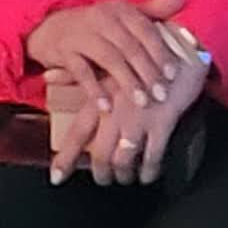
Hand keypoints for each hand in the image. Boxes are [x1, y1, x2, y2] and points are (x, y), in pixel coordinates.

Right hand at [26, 0, 195, 100]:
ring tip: (141, 102)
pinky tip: (106, 107)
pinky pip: (81, 72)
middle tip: (161, 94)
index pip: (146, 30)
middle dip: (148, 72)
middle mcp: (101, 17)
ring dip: (127, 82)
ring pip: (110, 58)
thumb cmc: (96, 26)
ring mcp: (81, 33)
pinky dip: (94, 90)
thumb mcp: (123, 16)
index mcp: (120, 9)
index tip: (173, 75)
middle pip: (130, 46)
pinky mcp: (63, 50)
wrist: (50, 29)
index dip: (160, 52)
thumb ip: (153, 11)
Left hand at [47, 61, 208, 186]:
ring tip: (125, 177)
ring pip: (124, 160)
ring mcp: (140, 119)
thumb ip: (76, 73)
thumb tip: (48, 76)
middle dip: (101, 173)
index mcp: (100, 97)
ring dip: (123, 174)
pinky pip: (152, 157)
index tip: (57, 178)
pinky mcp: (162, 122)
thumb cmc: (141, 55)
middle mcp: (116, 111)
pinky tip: (147, 174)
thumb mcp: (106, 61)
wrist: (179, 48)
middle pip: (100, 154)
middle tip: (103, 179)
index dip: (65, 158)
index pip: (77, 133)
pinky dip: (149, 170)